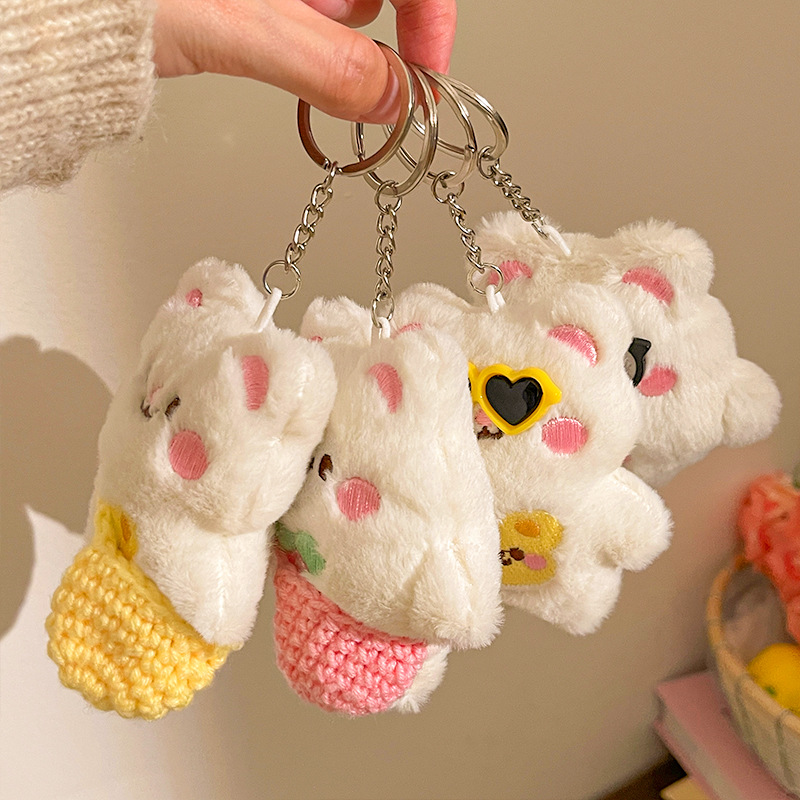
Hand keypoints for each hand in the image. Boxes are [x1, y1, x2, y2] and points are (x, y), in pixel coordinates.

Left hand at [153, 0, 456, 122]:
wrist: (47, 3)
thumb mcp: (230, 25)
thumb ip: (320, 62)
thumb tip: (389, 98)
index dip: (429, 12)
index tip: (424, 69)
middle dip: (354, 22)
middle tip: (313, 43)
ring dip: (317, 28)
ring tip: (258, 31)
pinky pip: (301, 4)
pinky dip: (294, 30)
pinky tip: (254, 32)